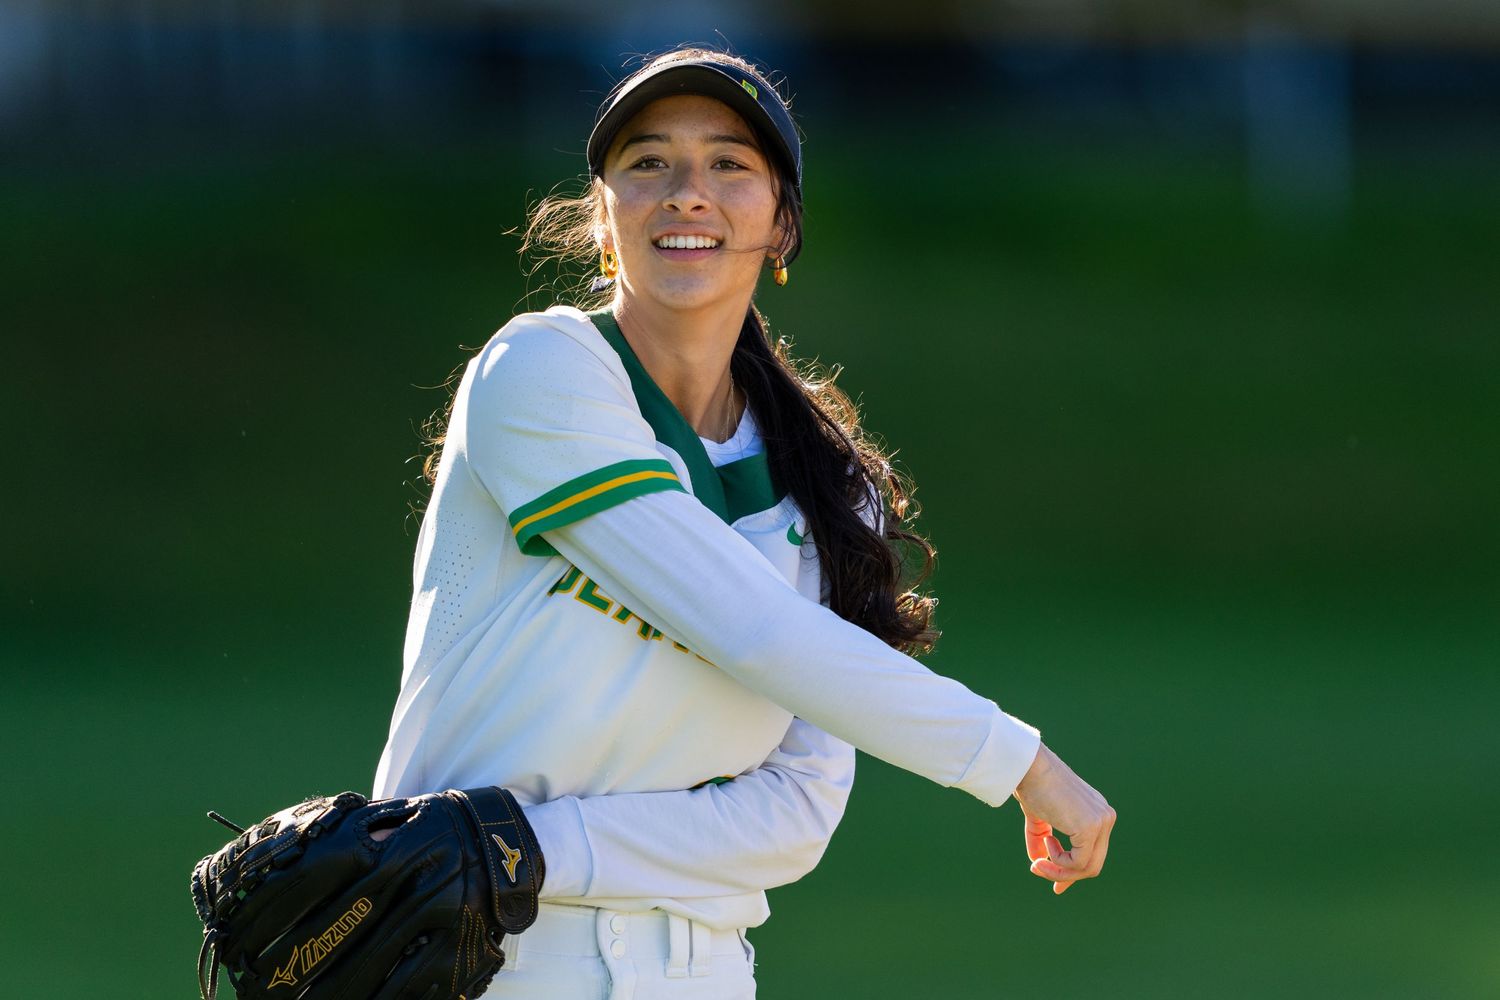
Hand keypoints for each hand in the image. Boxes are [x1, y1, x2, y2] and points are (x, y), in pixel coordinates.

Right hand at [1013, 743, 1115, 894]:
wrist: (1029, 767)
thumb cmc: (1032, 785)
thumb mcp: (1039, 817)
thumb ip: (1041, 839)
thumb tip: (1038, 862)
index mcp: (1097, 812)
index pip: (1093, 851)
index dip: (1074, 871)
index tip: (1057, 886)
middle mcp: (1105, 817)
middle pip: (1093, 863)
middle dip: (1066, 876)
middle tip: (1038, 870)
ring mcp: (1102, 822)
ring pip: (1087, 868)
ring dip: (1058, 872)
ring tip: (1037, 862)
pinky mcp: (1091, 828)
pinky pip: (1078, 862)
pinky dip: (1058, 861)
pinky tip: (1047, 841)